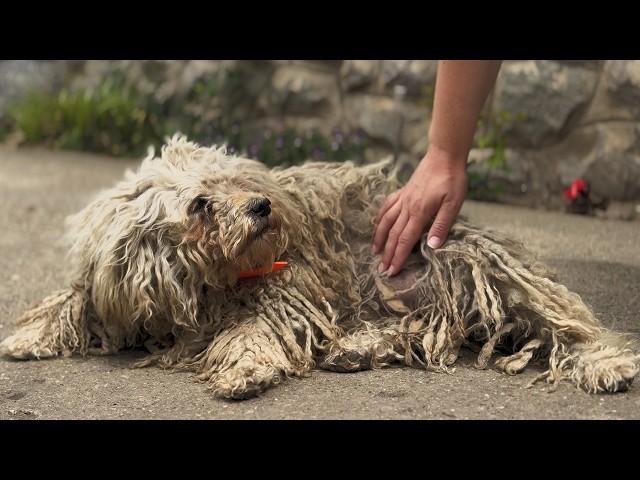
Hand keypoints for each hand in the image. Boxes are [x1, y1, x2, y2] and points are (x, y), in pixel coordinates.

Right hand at [372, 148, 467, 276]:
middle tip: (381, 270)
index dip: (398, 257)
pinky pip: (387, 206)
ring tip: (374, 251)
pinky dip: (381, 217)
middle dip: (387, 254)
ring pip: (386, 221)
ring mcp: (403, 198)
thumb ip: (441, 225)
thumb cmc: (452, 179)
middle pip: (394, 234)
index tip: (392, 271)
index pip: (405, 240)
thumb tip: (432, 247)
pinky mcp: (404, 191)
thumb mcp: (453, 204)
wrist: (444, 155)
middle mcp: (407, 207)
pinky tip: (379, 223)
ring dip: (380, 238)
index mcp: (419, 212)